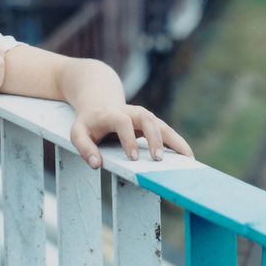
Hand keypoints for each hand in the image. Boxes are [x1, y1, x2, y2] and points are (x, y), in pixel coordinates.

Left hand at [69, 103, 193, 169]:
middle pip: (147, 119)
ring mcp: (144, 117)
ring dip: (174, 141)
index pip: (122, 122)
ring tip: (186, 160)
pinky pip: (168, 132)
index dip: (127, 139)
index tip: (132, 158)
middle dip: (154, 138)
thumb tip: (96, 165)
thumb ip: (84, 148)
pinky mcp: (152, 124)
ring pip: (162, 125)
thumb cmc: (88, 122)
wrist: (99, 101)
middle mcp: (131, 112)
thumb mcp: (78, 133)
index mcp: (111, 114)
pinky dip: (178, 143)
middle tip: (157, 159)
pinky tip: (188, 158)